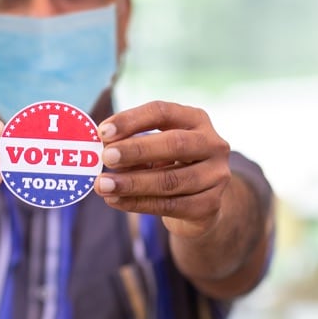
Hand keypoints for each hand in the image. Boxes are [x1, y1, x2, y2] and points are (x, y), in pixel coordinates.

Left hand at [93, 101, 230, 238]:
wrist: (200, 204)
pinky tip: (115, 200)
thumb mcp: (154, 149)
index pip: (163, 112)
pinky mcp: (210, 205)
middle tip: (105, 157)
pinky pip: (169, 206)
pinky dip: (138, 203)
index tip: (103, 131)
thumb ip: (131, 145)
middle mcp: (213, 144)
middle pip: (174, 144)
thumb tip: (102, 146)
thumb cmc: (169, 166)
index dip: (132, 120)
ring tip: (102, 185)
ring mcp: (215, 176)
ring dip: (132, 183)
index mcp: (196, 119)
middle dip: (136, 150)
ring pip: (170, 180)